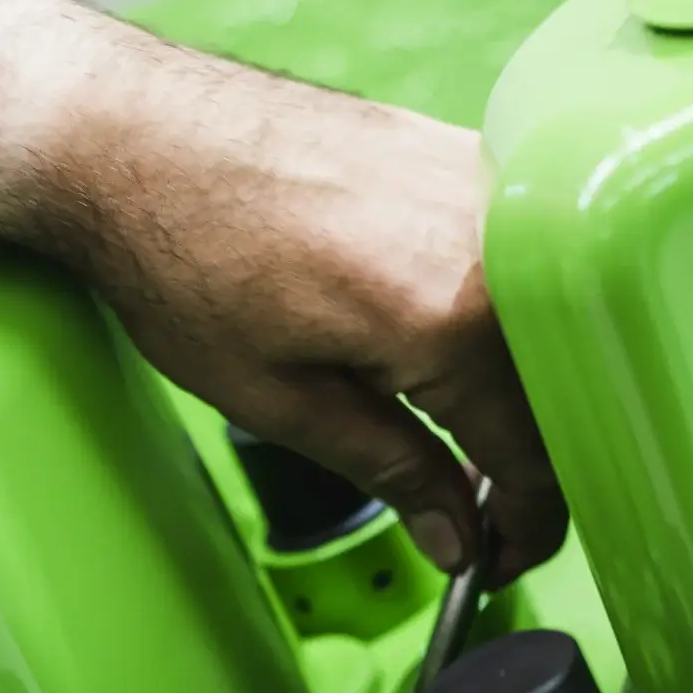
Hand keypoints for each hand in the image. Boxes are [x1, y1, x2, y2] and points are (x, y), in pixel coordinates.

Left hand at [35, 36, 562, 581]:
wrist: (133, 134)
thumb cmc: (184, 254)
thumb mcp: (280, 401)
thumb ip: (391, 472)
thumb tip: (456, 537)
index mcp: (456, 316)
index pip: (537, 454)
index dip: (524, 528)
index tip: (498, 558)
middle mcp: (498, 241)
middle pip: (558, 389)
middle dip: (525, 466)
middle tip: (471, 514)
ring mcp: (489, 184)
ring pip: (547, 326)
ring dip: (514, 392)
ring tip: (451, 440)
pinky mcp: (466, 152)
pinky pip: (519, 263)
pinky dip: (496, 323)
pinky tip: (442, 354)